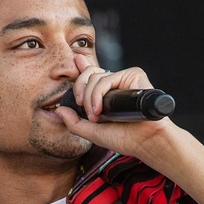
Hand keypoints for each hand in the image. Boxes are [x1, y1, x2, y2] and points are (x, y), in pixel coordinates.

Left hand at [55, 55, 178, 167]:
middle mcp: (116, 85)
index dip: (82, 68)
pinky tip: (100, 109)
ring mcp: (124, 79)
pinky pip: (107, 78)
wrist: (145, 141)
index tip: (76, 61)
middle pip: (89, 74)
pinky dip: (98, 94)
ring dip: (89, 98)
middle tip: (82, 108)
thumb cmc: (125, 138)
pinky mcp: (133, 75)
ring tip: (95, 116)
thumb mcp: (93, 133)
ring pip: (95, 77)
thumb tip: (59, 110)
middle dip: (80, 91)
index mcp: (108, 94)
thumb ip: (74, 123)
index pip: (92, 76)